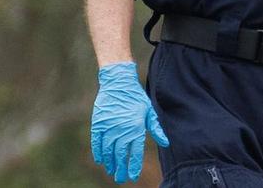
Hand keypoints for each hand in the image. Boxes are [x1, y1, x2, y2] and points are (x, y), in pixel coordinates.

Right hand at [91, 61, 169, 182]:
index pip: (135, 153)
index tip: (133, 176)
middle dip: (120, 168)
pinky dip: (98, 152)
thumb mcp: (149, 112)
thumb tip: (166, 143)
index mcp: (136, 128)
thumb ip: (156, 129)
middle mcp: (122, 130)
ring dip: (109, 163)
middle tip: (120, 179)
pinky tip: (100, 160)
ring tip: (111, 171)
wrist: (119, 83)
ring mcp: (108, 127)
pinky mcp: (98, 123)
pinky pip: (96, 142)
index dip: (133, 166)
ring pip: (108, 151)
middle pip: (120, 155)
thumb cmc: (136, 98)